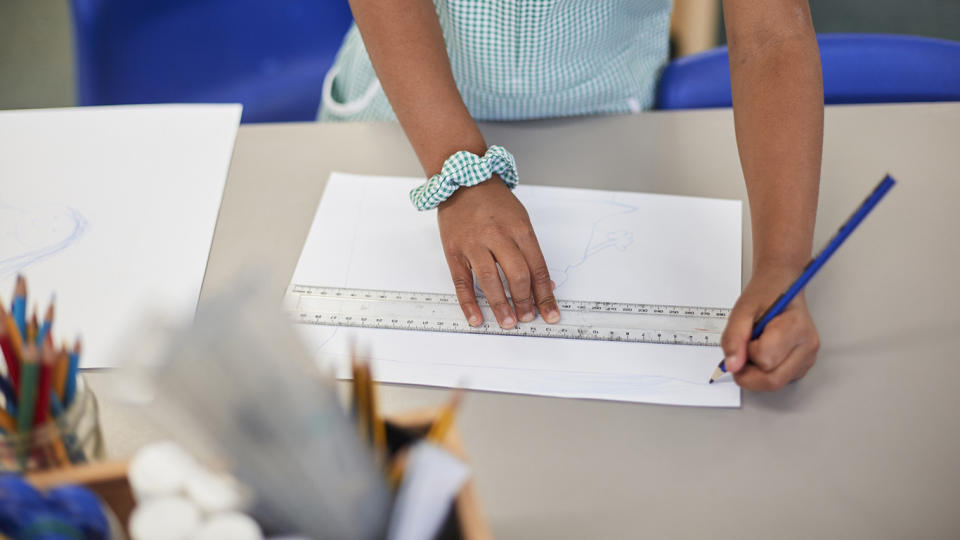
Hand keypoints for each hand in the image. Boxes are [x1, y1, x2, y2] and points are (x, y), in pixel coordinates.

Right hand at [437, 177, 560, 328]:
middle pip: (517, 274)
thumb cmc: (493, 202)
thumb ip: (531, 252)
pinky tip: (476, 318)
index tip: (551, 313)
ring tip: (508, 322)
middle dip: (525, 301)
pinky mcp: (454, 251)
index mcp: (520, 229)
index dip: (545, 294)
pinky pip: (462, 281)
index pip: (537, 267)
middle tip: (528, 318)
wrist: (461, 180)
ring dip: (501, 305)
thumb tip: (544, 285)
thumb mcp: (520, 220)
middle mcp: (498, 236)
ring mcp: (474, 244)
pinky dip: (469, 303)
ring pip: (490, 280)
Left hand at [720, 268, 819, 390]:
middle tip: (742, 351)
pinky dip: (765, 372)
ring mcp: (808, 358)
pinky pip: (779, 380)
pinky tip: (765, 353)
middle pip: (773, 380)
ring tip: (756, 347)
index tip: (745, 337)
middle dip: (749, 372)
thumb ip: (734, 338)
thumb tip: (732, 366)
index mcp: (796, 327)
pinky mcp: (803, 365)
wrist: (782, 284)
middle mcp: (807, 346)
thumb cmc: (765, 293)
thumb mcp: (742, 310)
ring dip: (757, 372)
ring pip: (776, 383)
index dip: (747, 353)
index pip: (765, 359)